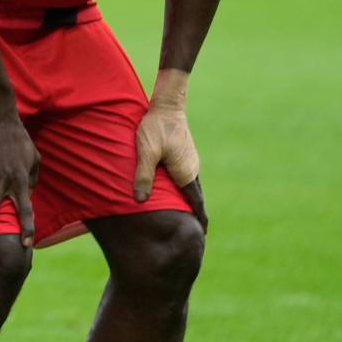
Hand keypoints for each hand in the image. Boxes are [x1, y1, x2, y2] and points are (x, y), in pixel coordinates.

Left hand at [134, 100, 206, 229]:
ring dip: (188, 201)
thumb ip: (143, 175)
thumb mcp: (146, 151)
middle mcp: (191, 170)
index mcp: (185, 174)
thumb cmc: (154, 127)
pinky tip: (173, 191)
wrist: (167, 105)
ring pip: (189, 187)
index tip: (202, 235)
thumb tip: (140, 201)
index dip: (198, 220)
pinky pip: (185, 177)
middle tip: (192, 232)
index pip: (196, 203)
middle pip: (194, 197)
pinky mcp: (184, 155)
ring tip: (183, 216)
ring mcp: (189, 162)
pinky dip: (182, 189)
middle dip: (194, 214)